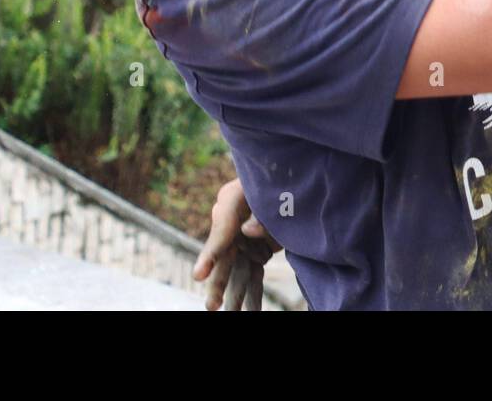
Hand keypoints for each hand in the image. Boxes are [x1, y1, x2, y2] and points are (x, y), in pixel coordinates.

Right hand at [193, 178, 280, 310]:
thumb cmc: (278, 178)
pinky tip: (251, 312)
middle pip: (223, 256)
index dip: (210, 253)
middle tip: (212, 306)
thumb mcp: (272, 190)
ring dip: (234, 296)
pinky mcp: (256, 252)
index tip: (199, 275)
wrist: (292, 176)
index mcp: (232, 199)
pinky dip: (252, 295)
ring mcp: (243, 240)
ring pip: (236, 272)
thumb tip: (247, 231)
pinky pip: (253, 276)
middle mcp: (233, 223)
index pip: (221, 228)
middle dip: (218, 282)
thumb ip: (262, 211)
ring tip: (229, 315)